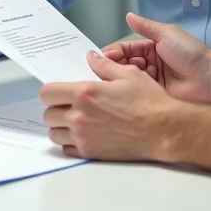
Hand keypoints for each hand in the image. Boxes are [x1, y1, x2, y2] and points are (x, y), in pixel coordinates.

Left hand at [39, 51, 181, 161]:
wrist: (163, 130)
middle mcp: (80, 116)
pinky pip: (66, 149)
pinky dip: (70, 143)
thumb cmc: (149, 102)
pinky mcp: (90, 153)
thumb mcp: (128, 74)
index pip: (47, 93)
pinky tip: (83, 135)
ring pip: (54, 133)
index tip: (59, 92)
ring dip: (61, 127)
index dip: (51, 91)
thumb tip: (91, 57)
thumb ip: (104, 65)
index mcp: (85, 93)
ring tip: (75, 121)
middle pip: (48, 114)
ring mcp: (84, 137)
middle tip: (68, 106)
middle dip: (56, 108)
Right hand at [101, 13, 210, 102]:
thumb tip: (129, 15)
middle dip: (114, 66)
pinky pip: (138, 91)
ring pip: (129, 78)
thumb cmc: (189, 53)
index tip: (101, 57)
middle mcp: (149, 63)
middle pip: (125, 64)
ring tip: (110, 80)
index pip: (126, 49)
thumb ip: (146, 26)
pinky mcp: (155, 94)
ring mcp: (152, 80)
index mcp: (151, 47)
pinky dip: (129, 90)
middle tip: (101, 70)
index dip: (113, 52)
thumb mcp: (166, 34)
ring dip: (120, 78)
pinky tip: (120, 91)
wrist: (209, 77)